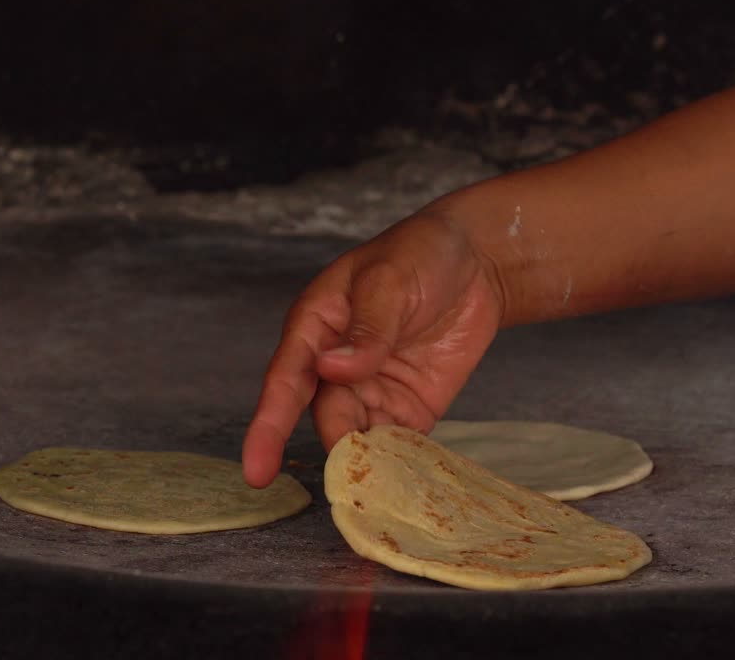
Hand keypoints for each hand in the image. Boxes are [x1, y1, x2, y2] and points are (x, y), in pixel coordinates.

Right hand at [241, 210, 504, 486]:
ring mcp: (372, 388)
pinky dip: (400, 462)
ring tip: (389, 481)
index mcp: (316, 327)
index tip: (257, 471)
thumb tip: (331, 370)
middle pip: (325, 415)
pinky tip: (411, 475)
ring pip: (359, 436)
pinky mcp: (408, 407)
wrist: (477, 261)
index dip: (268, 427)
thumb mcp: (389, 281)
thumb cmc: (420, 254)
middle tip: (356, 472)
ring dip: (370, 460)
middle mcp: (335, 365)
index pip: (285, 380)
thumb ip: (367, 329)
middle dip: (337, 446)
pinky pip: (397, 443)